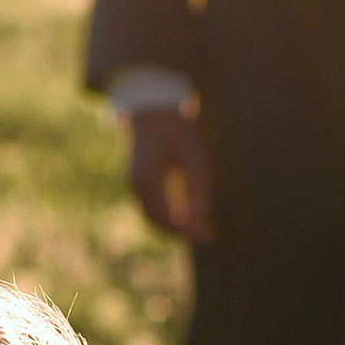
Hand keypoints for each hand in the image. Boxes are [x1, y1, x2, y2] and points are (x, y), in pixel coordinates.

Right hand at [127, 104, 214, 242]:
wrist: (152, 109)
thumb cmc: (176, 129)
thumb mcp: (194, 154)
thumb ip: (198, 185)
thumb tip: (202, 217)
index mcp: (148, 179)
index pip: (167, 218)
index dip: (189, 230)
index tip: (211, 233)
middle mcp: (136, 186)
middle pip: (157, 223)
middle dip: (183, 233)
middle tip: (209, 234)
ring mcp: (134, 185)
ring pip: (152, 218)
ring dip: (175, 227)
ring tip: (202, 227)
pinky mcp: (137, 182)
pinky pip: (151, 208)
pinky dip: (168, 217)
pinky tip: (188, 214)